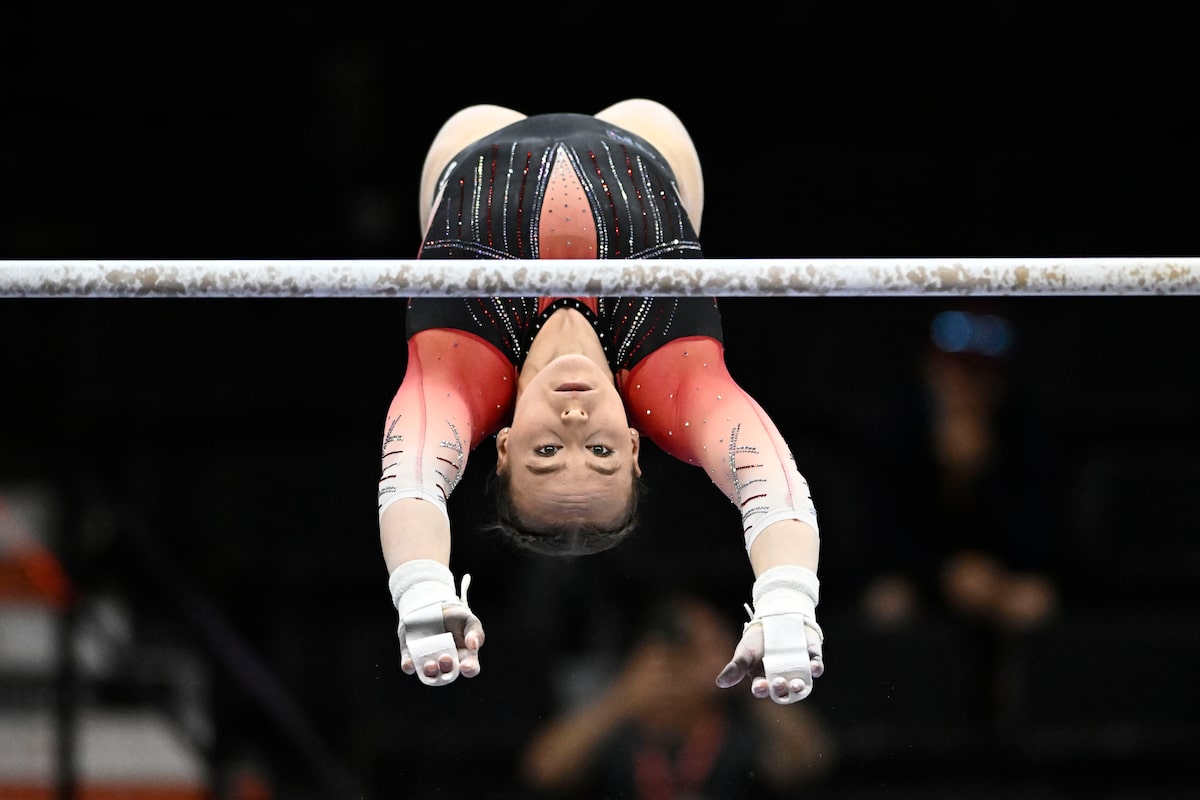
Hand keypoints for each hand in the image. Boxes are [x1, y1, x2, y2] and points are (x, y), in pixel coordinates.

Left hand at [389, 561, 482, 686]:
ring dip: (429, 673)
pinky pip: (409, 665)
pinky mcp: (412, 656)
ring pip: (429, 674)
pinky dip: (409, 666)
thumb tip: (473, 645)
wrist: (434, 608)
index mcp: (464, 656)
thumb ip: (475, 633)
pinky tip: (409, 664)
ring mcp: (429, 660)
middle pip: (448, 674)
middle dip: (446, 669)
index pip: (470, 668)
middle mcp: (446, 663)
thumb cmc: (456, 618)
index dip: (469, 669)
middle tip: (445, 657)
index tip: (466, 666)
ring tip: (430, 665)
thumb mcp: (469, 621)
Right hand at [717, 565, 823, 703]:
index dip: (762, 689)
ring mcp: (798, 670)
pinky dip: (816, 668)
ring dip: (800, 687)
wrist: (775, 617)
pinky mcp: (811, 659)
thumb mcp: (744, 651)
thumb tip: (719, 683)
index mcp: (764, 679)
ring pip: (801, 684)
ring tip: (797, 684)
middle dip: (782, 690)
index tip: (761, 685)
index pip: (763, 689)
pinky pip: (816, 667)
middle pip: (783, 691)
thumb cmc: (756, 639)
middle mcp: (782, 678)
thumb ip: (735, 667)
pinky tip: (814, 666)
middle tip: (781, 682)